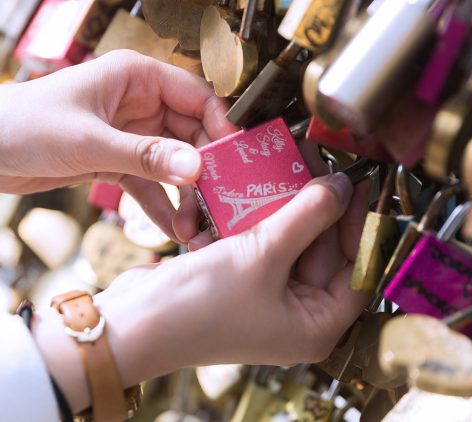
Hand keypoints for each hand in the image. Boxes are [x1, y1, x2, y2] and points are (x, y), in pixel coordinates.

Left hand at [0, 49, 237, 240]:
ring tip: (194, 227)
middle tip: (219, 204)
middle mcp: (140, 104)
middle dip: (204, 173)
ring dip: (186, 197)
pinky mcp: (120, 162)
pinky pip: (151, 185)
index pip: (198, 97)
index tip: (236, 161)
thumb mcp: (89, 141)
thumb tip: (195, 168)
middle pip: (192, 136)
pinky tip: (174, 230)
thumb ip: (146, 156)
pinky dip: (162, 206)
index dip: (221, 128)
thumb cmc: (22, 127)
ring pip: (175, 165)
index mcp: (137, 78)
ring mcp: (132, 135)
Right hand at [33, 172, 371, 411]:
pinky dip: (269, 219)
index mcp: (316, 326)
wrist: (134, 322)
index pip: (357, 271)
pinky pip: (269, 245)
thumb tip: (343, 185)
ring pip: (296, 244)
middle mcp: (299, 315)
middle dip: (323, 208)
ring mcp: (272, 299)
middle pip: (327, 253)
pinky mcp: (247, 283)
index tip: (359, 185)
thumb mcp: (263, 254)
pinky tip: (271, 185)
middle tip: (325, 164)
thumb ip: (308, 216)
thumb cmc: (201, 304)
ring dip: (295, 207)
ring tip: (299, 163)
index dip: (360, 226)